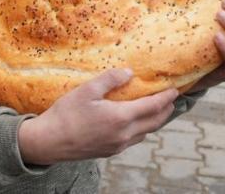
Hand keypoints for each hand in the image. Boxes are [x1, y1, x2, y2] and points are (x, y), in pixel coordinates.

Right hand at [18, 68, 177, 164]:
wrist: (49, 142)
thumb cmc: (66, 113)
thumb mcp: (86, 90)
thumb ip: (109, 79)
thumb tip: (129, 72)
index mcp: (120, 117)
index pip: (152, 107)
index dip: (165, 98)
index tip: (175, 90)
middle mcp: (123, 134)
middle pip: (153, 123)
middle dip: (165, 111)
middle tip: (172, 100)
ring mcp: (117, 145)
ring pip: (144, 133)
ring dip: (154, 121)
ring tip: (157, 111)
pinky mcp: (109, 151)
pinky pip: (133, 140)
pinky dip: (141, 130)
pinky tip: (135, 124)